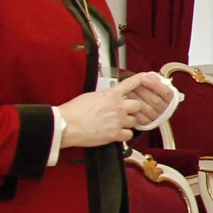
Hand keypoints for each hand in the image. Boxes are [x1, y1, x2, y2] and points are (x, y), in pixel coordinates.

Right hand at [58, 72, 177, 149]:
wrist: (65, 125)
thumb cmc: (73, 111)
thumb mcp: (91, 96)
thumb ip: (105, 96)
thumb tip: (110, 98)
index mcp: (110, 94)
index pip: (130, 83)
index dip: (140, 80)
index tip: (146, 77)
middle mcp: (117, 106)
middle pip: (138, 106)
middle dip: (134, 109)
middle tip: (126, 112)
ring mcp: (117, 120)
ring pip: (135, 121)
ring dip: (129, 123)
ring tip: (118, 124)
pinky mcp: (115, 134)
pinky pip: (129, 135)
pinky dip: (125, 135)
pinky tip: (117, 133)